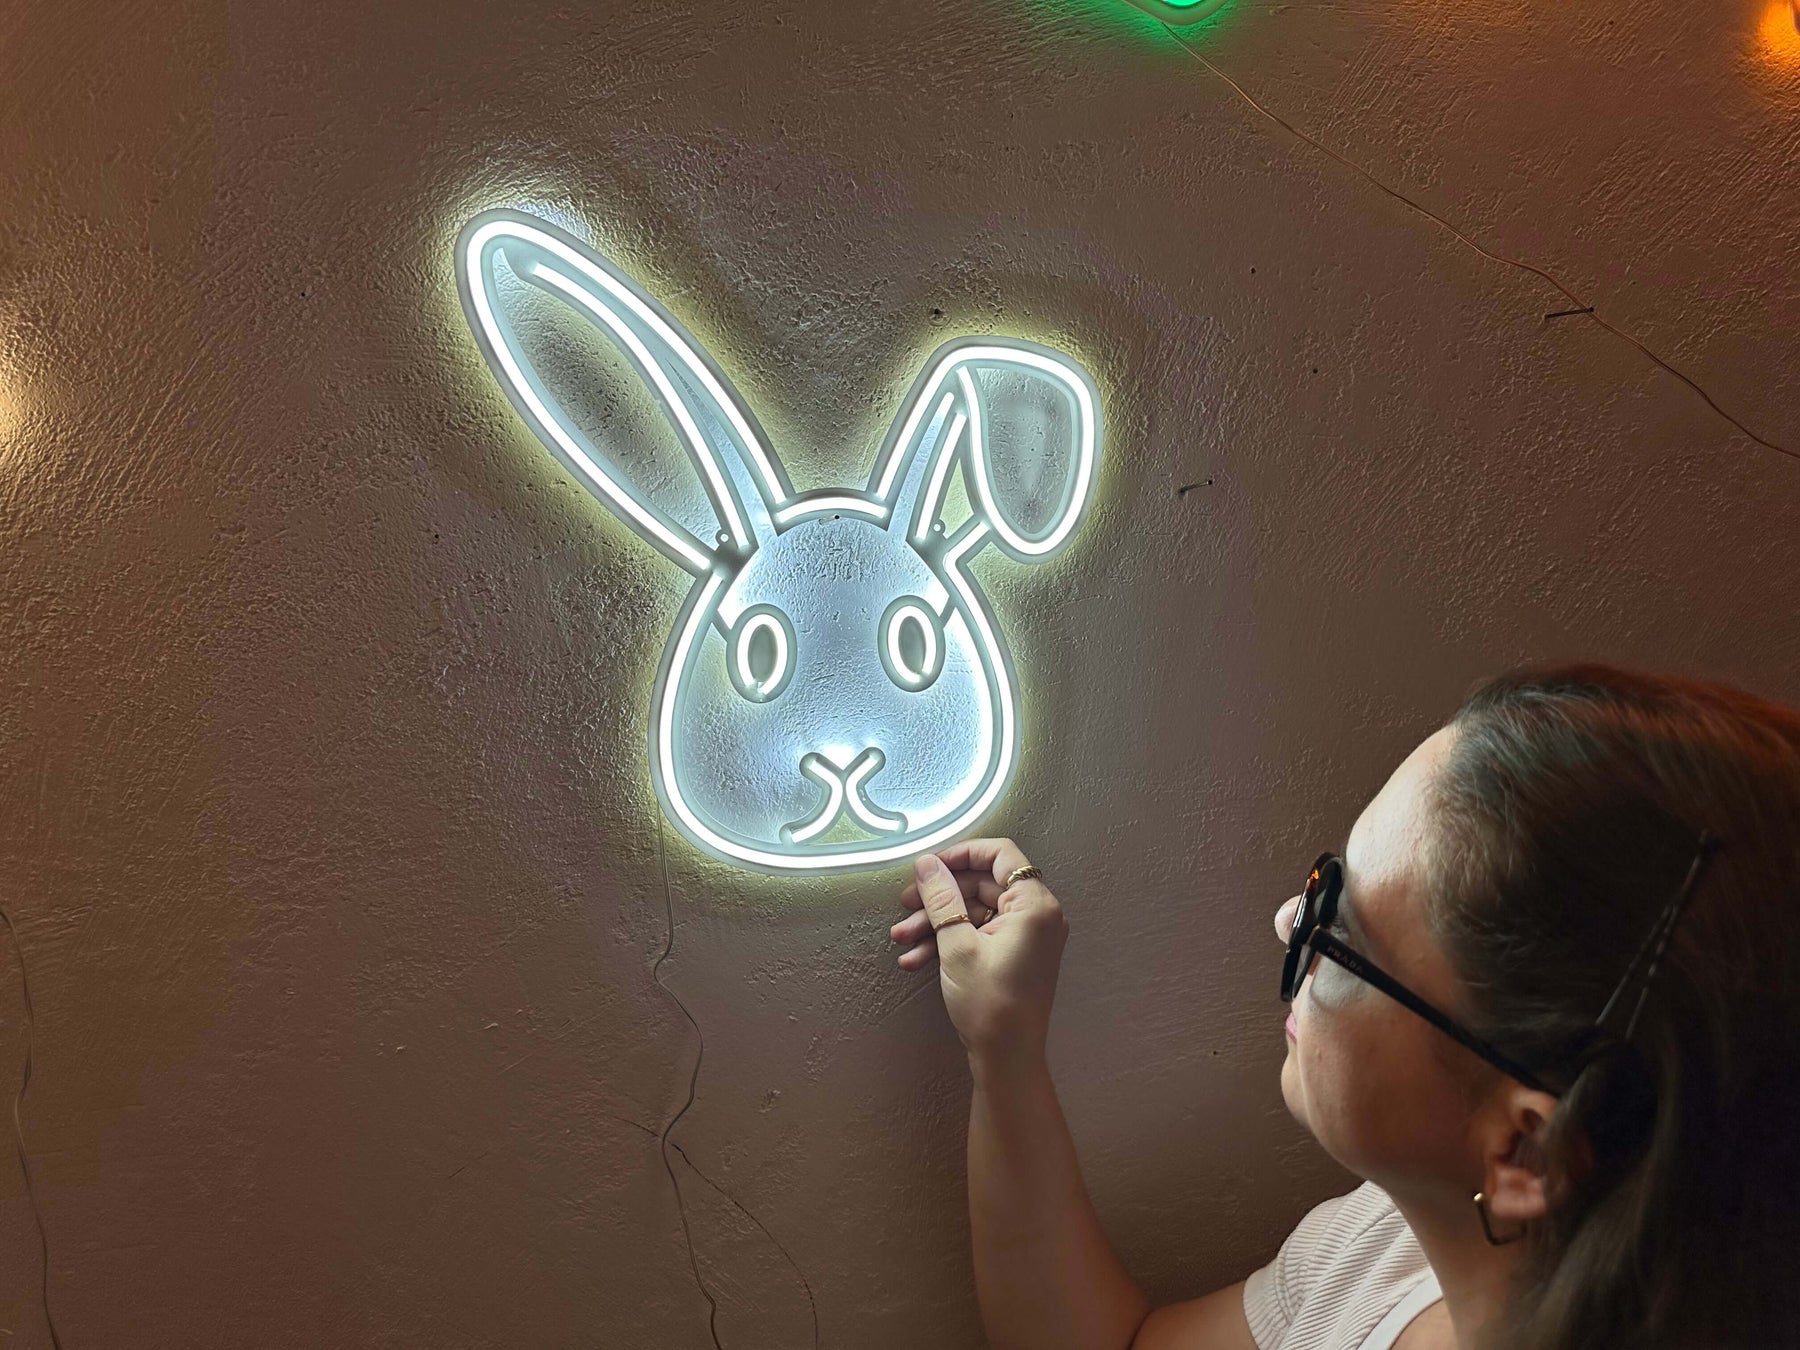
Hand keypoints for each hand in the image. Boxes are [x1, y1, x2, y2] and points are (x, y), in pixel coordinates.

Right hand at [890, 838, 1068, 1074]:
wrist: (1008, 1059)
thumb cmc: (991, 1005)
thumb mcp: (957, 946)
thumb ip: (942, 899)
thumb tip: (926, 864)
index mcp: (1035, 905)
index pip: (1000, 855)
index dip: (961, 854)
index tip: (929, 865)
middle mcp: (1037, 915)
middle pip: (983, 885)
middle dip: (940, 897)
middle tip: (905, 904)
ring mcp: (1027, 936)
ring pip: (976, 912)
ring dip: (937, 923)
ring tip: (902, 939)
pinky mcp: (1015, 954)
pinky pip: (980, 933)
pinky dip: (950, 941)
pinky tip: (915, 959)